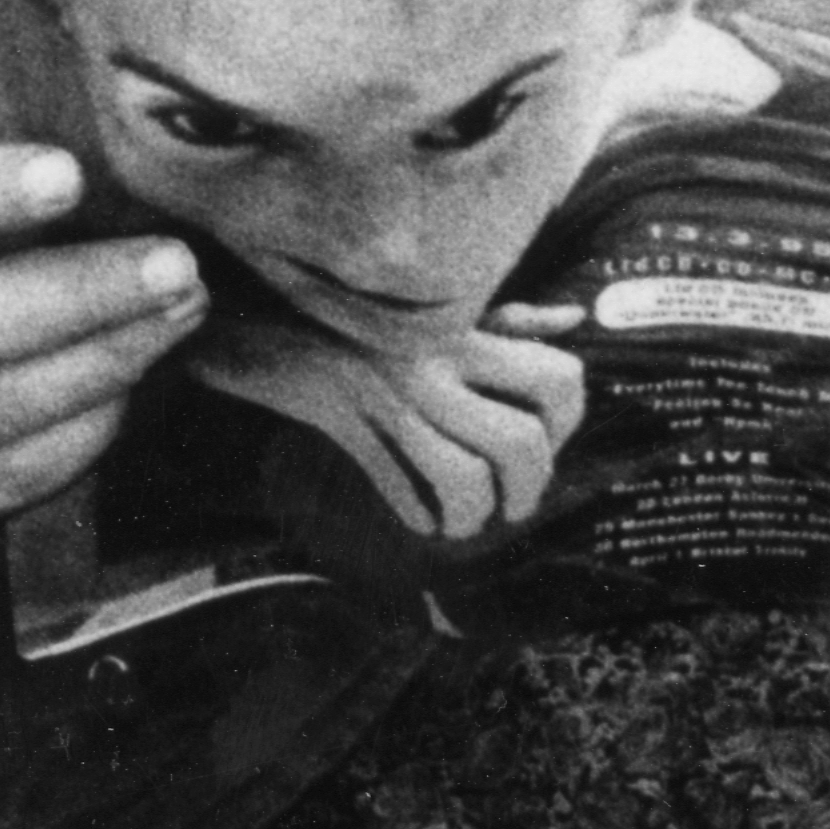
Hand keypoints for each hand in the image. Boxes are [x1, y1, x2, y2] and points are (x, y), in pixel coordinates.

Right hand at [183, 313, 591, 548]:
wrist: (257, 311)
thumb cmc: (354, 313)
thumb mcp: (434, 308)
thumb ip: (507, 315)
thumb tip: (573, 317)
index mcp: (466, 327)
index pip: (558, 378)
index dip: (566, 424)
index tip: (547, 440)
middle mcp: (435, 358)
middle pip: (519, 442)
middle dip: (527, 489)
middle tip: (515, 503)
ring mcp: (388, 393)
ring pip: (462, 475)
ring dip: (471, 514)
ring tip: (465, 519)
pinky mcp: (342, 420)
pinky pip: (396, 484)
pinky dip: (417, 513)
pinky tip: (421, 520)